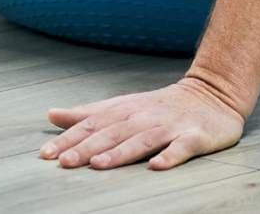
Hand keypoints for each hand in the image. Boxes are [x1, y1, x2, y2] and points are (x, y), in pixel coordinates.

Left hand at [40, 76, 245, 171]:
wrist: (213, 92)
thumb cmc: (161, 106)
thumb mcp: (122, 105)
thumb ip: (88, 113)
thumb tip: (52, 114)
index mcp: (125, 111)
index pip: (92, 125)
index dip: (69, 139)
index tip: (46, 154)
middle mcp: (144, 117)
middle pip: (112, 133)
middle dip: (87, 148)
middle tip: (65, 163)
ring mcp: (170, 126)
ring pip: (142, 140)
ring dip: (120, 152)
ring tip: (99, 165)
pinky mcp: (195, 136)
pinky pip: (182, 148)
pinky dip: (169, 156)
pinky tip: (157, 167)